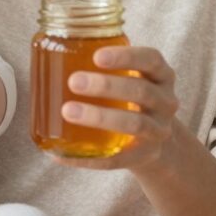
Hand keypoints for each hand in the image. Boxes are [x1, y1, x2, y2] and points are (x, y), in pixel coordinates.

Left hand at [54, 46, 181, 170]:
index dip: (126, 57)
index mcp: (161, 76)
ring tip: (68, 111)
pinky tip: (61, 153)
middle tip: (74, 81)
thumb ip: (105, 65)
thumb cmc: (132, 98)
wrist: (156, 140)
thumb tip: (50, 55)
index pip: (151, 60)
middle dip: (107, 85)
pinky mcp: (144, 156)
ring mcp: (158, 131)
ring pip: (135, 124)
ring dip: (100, 117)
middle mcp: (166, 102)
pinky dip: (88, 158)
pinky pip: (116, 160)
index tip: (96, 56)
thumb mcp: (132, 77)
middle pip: (141, 91)